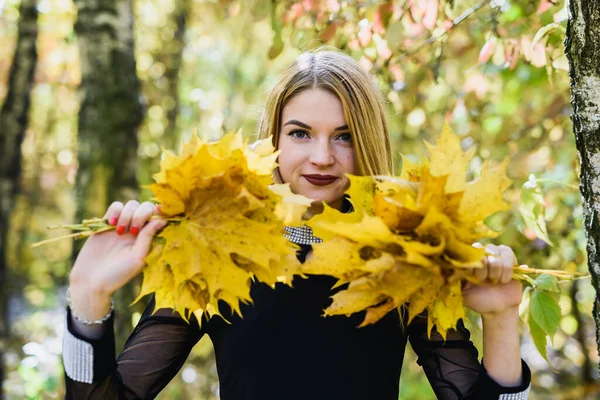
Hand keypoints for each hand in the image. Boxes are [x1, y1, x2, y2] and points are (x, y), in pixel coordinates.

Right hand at [68, 200, 166, 318]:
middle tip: (133, 230)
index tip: (160, 212)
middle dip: (141, 214)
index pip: (158, 218)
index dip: (160, 212)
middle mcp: (137, 230)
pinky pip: (116, 206)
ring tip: (119, 231)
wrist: (90, 280)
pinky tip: (111, 224)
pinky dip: (116, 210)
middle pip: (146, 207)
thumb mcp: (138, 257)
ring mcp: (122, 225)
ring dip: (128, 214)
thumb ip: (148, 237)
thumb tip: (162, 220)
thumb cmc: (118, 274)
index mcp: (148, 239)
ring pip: (131, 204)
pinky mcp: (106, 223)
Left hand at [462, 244, 522, 317]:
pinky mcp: (508, 256)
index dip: (469, 263)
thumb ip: (457, 283)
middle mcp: (478, 254)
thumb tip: (449, 272)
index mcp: (466, 262)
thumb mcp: (464, 294)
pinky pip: (507, 253)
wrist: (499, 308)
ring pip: (494, 251)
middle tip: (483, 280)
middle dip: (483, 267)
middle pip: (479, 250)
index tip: (471, 276)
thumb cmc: (479, 300)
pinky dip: (507, 269)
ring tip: (494, 281)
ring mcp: (493, 253)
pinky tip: (504, 280)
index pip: (464, 252)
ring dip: (495, 269)